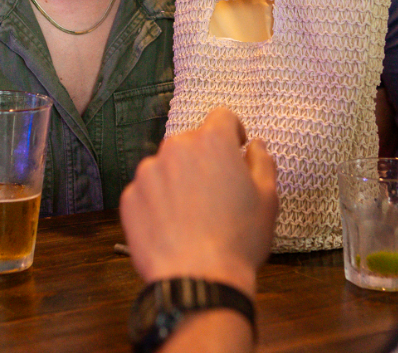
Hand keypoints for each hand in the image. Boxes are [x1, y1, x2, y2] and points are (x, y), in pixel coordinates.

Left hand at [120, 107, 277, 295]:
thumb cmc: (239, 239)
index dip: (233, 133)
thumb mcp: (268, 197)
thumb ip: (262, 161)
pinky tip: (173, 227)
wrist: (198, 280)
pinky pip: (148, 192)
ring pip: (167, 167)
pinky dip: (159, 203)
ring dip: (179, 181)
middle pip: (192, 143)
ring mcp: (147, 173)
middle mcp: (174, 147)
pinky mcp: (129, 197)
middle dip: (205, 161)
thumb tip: (255, 145)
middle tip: (217, 194)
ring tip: (193, 216)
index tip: (237, 151)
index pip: (223, 117)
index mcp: (211, 141)